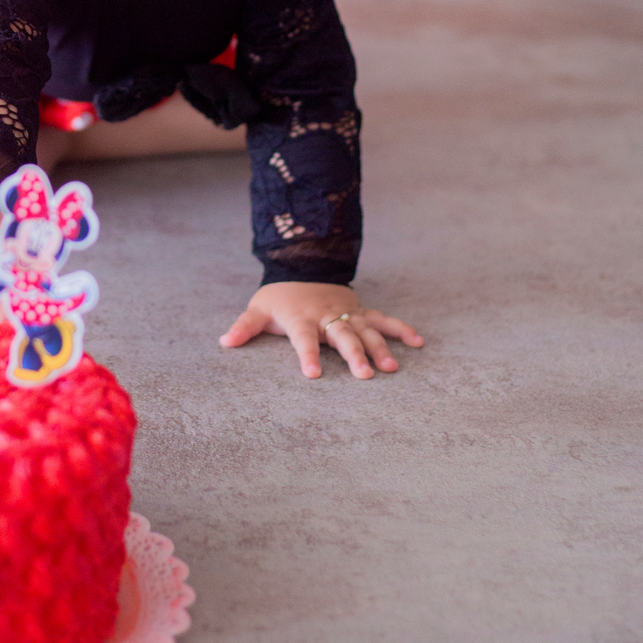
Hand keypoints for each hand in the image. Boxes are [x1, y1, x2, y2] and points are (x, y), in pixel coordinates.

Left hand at [219, 282, 423, 379]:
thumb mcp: (258, 309)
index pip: (304, 338)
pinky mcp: (361, 311)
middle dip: (353, 355)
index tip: (312, 374)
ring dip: (379, 348)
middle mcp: (327, 316)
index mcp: (301, 318)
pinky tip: (418, 342)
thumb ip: (244, 326)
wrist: (302, 266)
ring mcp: (347, 313)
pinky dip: (401, 329)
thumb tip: (224, 341)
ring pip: (366, 330)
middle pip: (341, 336)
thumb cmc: (279, 297)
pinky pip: (384, 320)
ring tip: (391, 368)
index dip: (307, 355)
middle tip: (364, 376)